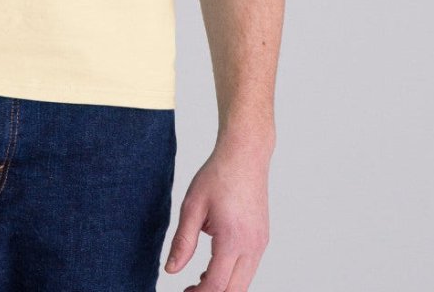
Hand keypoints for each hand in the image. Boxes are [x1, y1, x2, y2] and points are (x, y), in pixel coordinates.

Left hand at [163, 139, 270, 290]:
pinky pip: (250, 267)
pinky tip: (215, 263)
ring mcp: (261, 243)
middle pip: (235, 290)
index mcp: (233, 239)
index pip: (217, 285)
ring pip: (244, 282)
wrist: (245, 155)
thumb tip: (171, 270)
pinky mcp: (263, 238)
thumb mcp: (192, 206)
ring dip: (224, 286)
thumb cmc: (218, 175)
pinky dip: (233, 274)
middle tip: (190, 290)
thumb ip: (183, 242)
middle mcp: (252, 246)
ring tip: (199, 277)